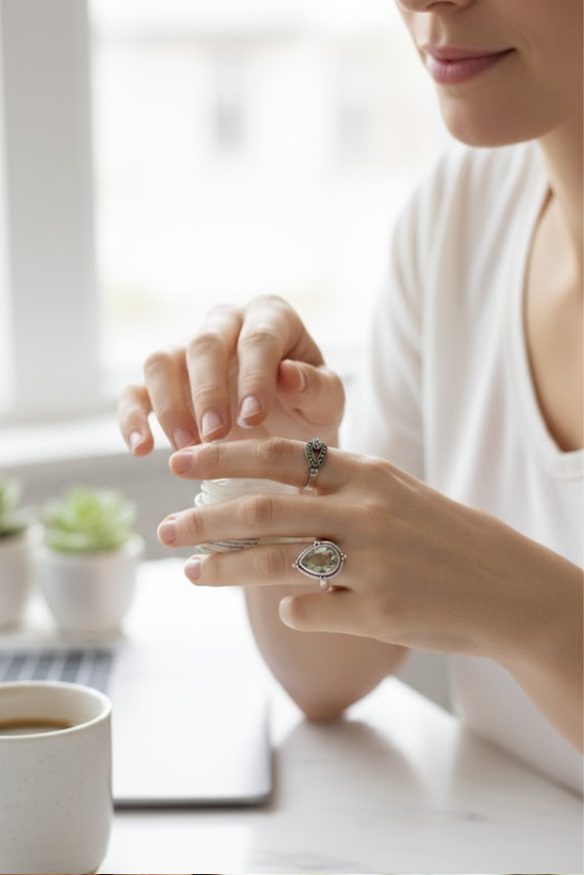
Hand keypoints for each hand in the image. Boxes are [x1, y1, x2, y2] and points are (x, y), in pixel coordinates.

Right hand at [117, 295, 344, 453]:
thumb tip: (287, 374)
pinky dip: (132, 418)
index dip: (254, 376)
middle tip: (216, 435)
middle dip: (208, 391)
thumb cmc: (310, 408)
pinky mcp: (160, 384)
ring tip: (187, 447)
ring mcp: (188, 352)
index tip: (253, 418)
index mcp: (271, 318)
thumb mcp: (327, 402)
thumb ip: (316, 387)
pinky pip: (135, 392)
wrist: (289, 432)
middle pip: (204, 344)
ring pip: (162, 361)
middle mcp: (225, 325)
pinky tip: (140, 449)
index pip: (258, 337)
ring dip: (170, 404)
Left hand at [157, 436, 530, 658]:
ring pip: (274, 565)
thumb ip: (339, 489)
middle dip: (202, 520)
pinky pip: (309, 610)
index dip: (223, 455)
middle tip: (164, 530)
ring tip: (191, 573)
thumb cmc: (444, 537)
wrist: (507, 587)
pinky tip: (287, 606)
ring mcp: (372, 564)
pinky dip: (288, 607)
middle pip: (263, 512)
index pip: (281, 454)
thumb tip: (275, 495)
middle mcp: (365, 513)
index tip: (180, 459)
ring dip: (223, 569)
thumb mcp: (396, 493)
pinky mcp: (377, 612)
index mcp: (368, 475)